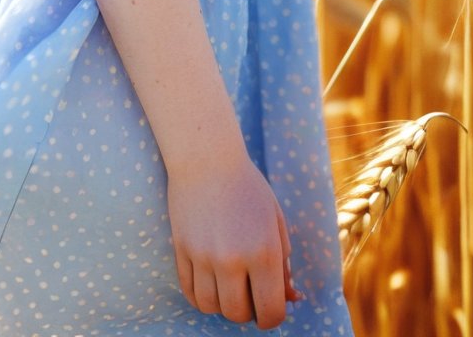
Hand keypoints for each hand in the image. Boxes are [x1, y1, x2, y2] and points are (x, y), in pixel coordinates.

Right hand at [167, 150, 304, 329]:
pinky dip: (200, 295)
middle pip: (237, 314)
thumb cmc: (248, 187)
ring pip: (210, 307)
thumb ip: (283, 264)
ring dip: (221, 303)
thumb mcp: (275, 222)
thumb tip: (291, 299)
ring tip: (227, 284)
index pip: (270, 312)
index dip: (272, 316)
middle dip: (246, 309)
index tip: (270, 305)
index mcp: (264, 252)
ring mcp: (203, 255)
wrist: (207, 156)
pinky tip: (208, 280)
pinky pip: (189, 292)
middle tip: (248, 290)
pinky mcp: (182, 249)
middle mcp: (233, 258)